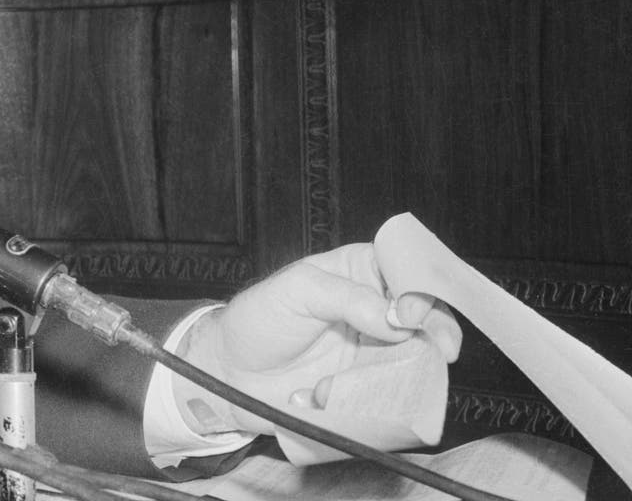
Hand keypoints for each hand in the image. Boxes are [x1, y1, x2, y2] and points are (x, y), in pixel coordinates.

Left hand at [174, 243, 461, 434]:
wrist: (230, 374)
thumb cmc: (257, 321)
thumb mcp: (297, 291)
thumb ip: (349, 298)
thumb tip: (400, 318)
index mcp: (361, 272)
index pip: (410, 269)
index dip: (424, 287)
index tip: (416, 310)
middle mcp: (378, 310)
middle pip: (430, 317)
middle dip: (437, 333)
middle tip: (436, 350)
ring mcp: (378, 351)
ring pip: (420, 360)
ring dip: (402, 372)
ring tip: (368, 377)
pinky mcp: (370, 388)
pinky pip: (394, 396)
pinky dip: (374, 399)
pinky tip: (330, 394)